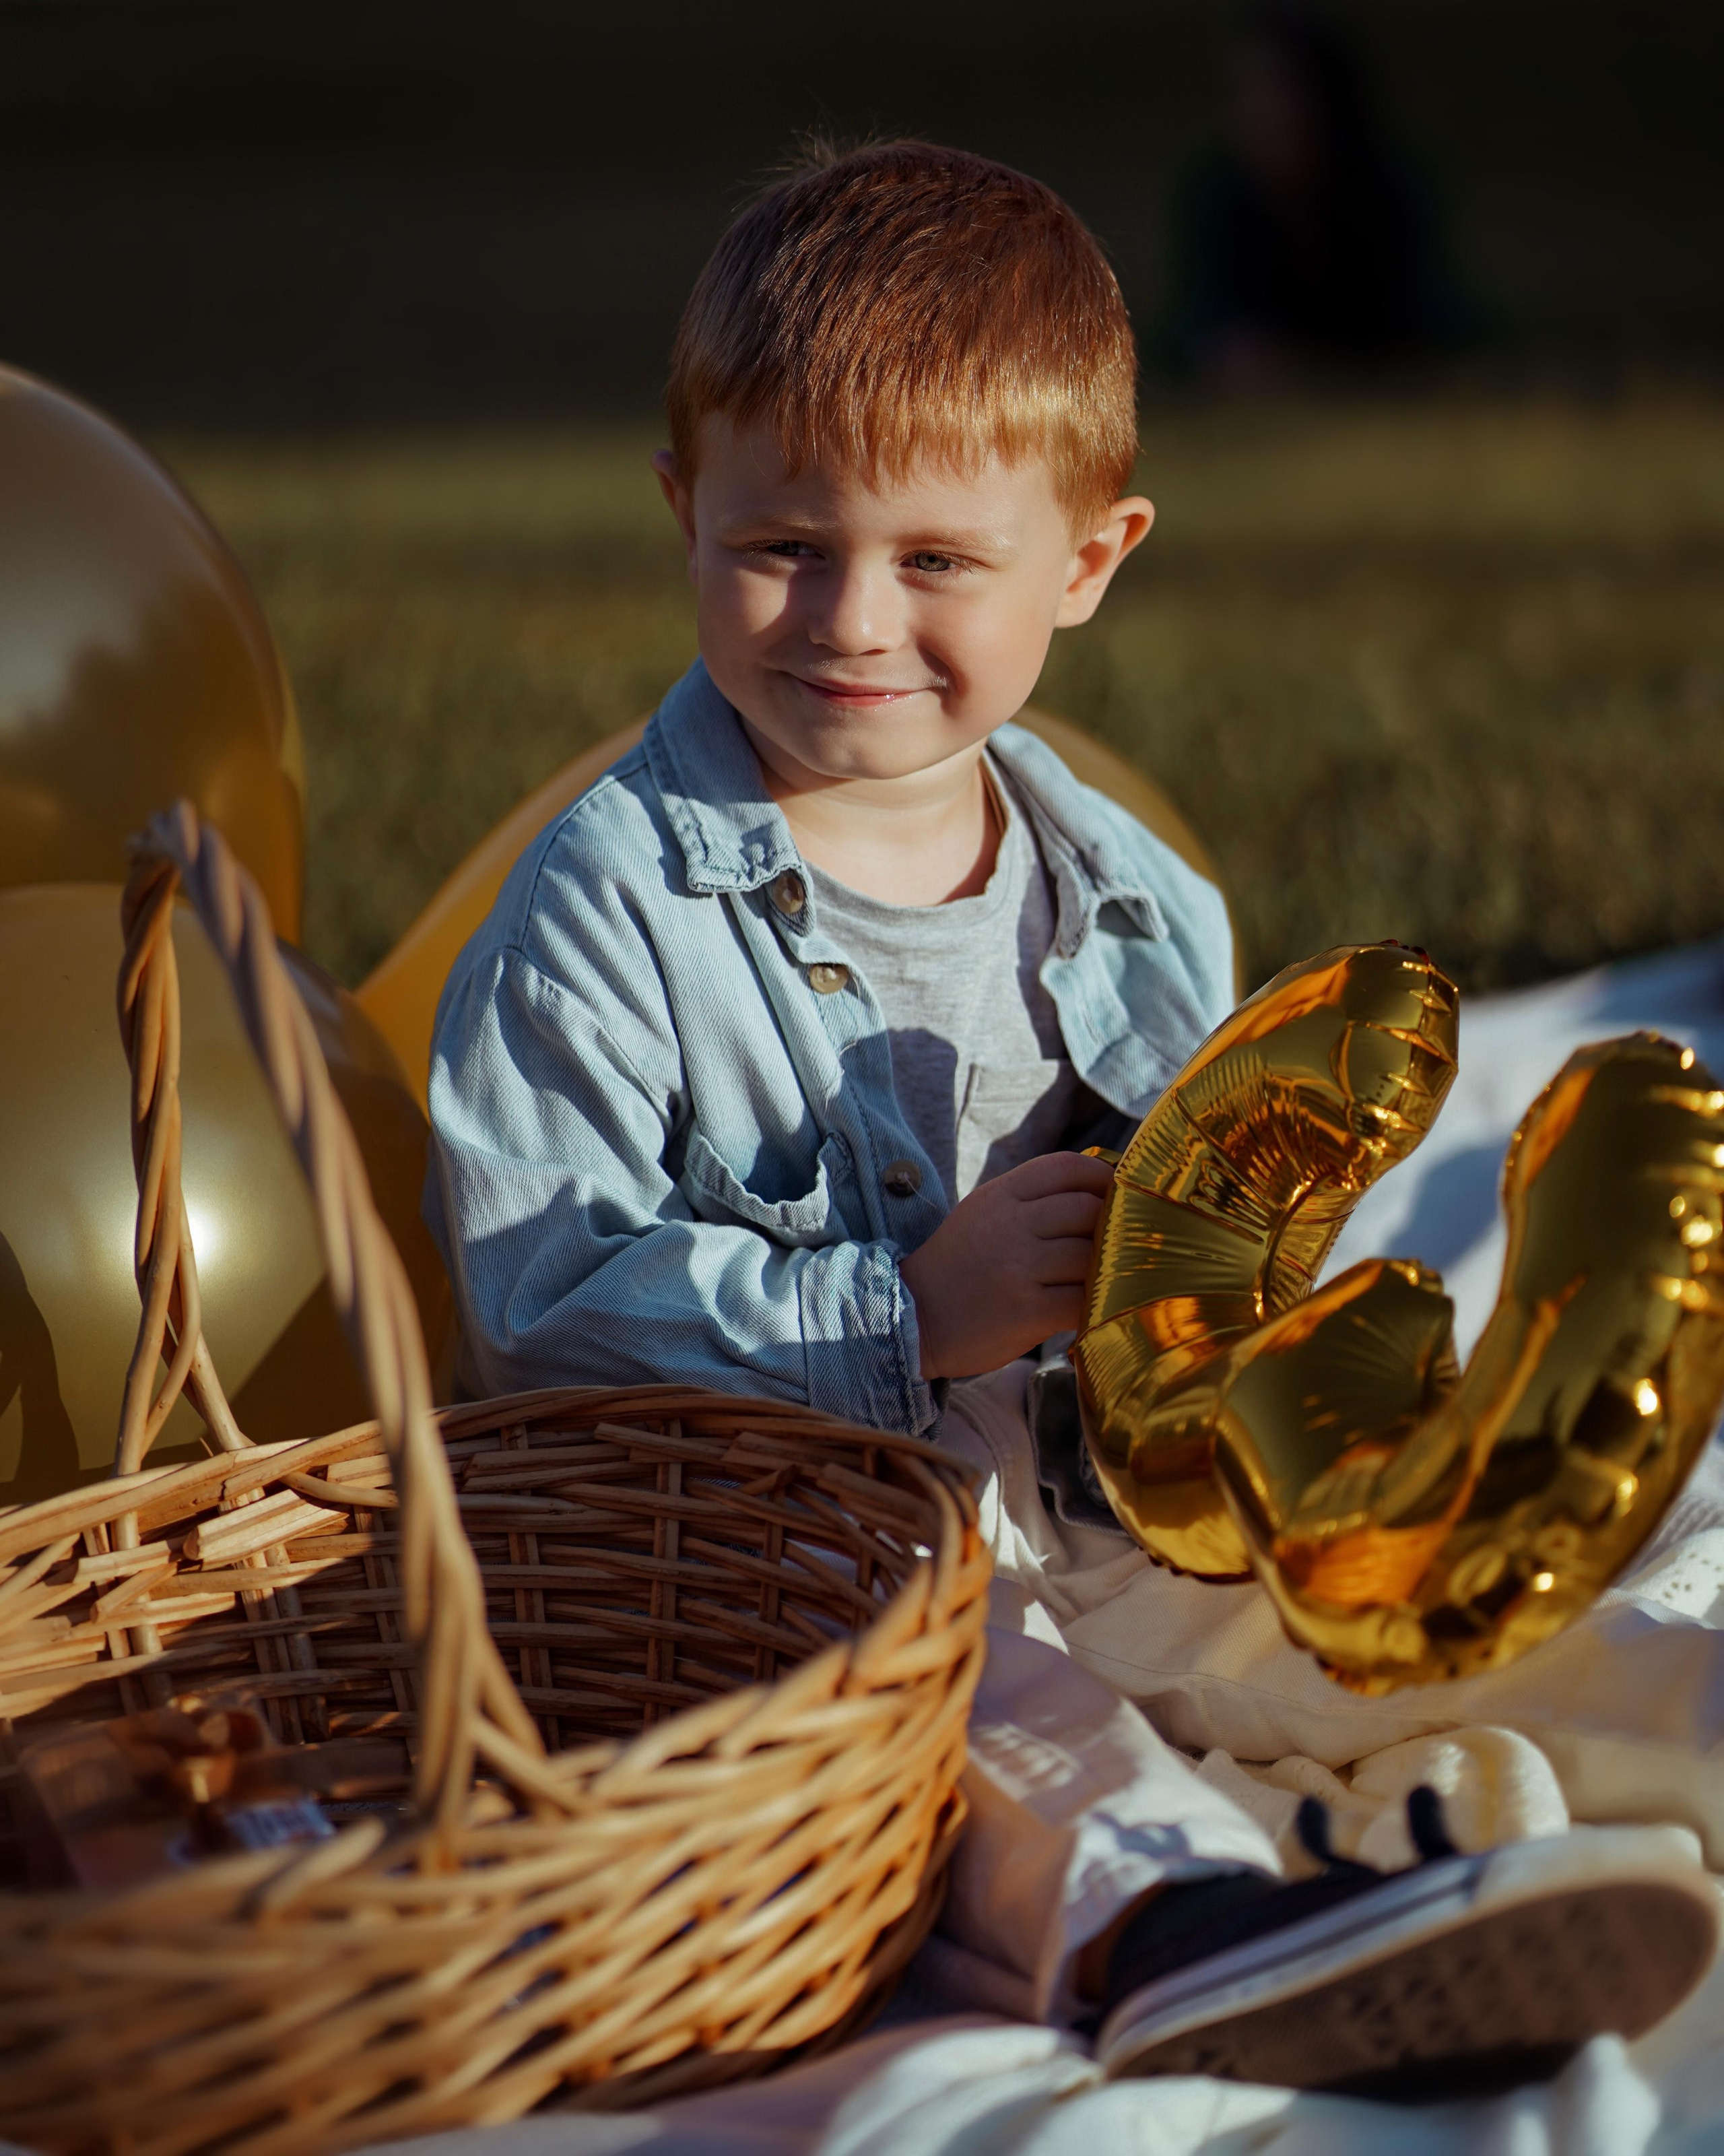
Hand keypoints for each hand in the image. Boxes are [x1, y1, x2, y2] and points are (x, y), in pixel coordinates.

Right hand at [899, 1150, 1115, 1380]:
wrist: (913, 1318)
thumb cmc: (960, 1266)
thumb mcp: (984, 1213)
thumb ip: (1032, 1199)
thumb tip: (1100, 1188)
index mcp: (1000, 1195)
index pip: (1067, 1167)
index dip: (1103, 1177)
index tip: (1120, 1194)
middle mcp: (1010, 1225)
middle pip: (1087, 1210)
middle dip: (1110, 1227)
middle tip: (1118, 1246)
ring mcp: (1018, 1268)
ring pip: (1091, 1257)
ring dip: (1107, 1271)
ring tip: (1105, 1281)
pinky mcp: (1027, 1312)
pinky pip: (1083, 1302)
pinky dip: (1096, 1307)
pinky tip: (1093, 1311)